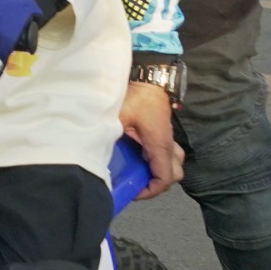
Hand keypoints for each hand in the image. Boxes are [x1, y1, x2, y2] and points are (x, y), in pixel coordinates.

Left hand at [120, 81, 184, 198]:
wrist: (148, 77)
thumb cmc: (135, 95)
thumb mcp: (118, 116)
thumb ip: (109, 134)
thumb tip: (96, 152)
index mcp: (159, 143)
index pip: (165, 178)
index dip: (151, 190)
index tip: (134, 191)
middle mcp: (168, 143)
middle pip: (174, 174)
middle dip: (157, 183)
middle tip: (136, 183)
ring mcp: (167, 137)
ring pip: (173, 163)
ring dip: (158, 171)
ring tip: (137, 172)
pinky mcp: (163, 131)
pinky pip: (166, 152)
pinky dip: (156, 159)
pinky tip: (137, 156)